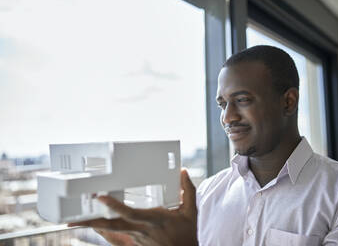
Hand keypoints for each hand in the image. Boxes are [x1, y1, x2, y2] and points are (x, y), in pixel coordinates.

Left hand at [68, 170, 197, 245]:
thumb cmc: (188, 233)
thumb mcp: (191, 211)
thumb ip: (188, 190)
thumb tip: (183, 171)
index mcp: (154, 220)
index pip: (131, 213)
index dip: (114, 206)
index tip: (100, 197)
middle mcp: (142, 230)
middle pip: (113, 227)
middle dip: (92, 222)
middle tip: (72, 219)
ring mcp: (138, 239)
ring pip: (113, 232)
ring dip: (96, 225)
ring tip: (76, 220)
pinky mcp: (137, 243)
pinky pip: (119, 237)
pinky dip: (106, 231)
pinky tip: (96, 226)